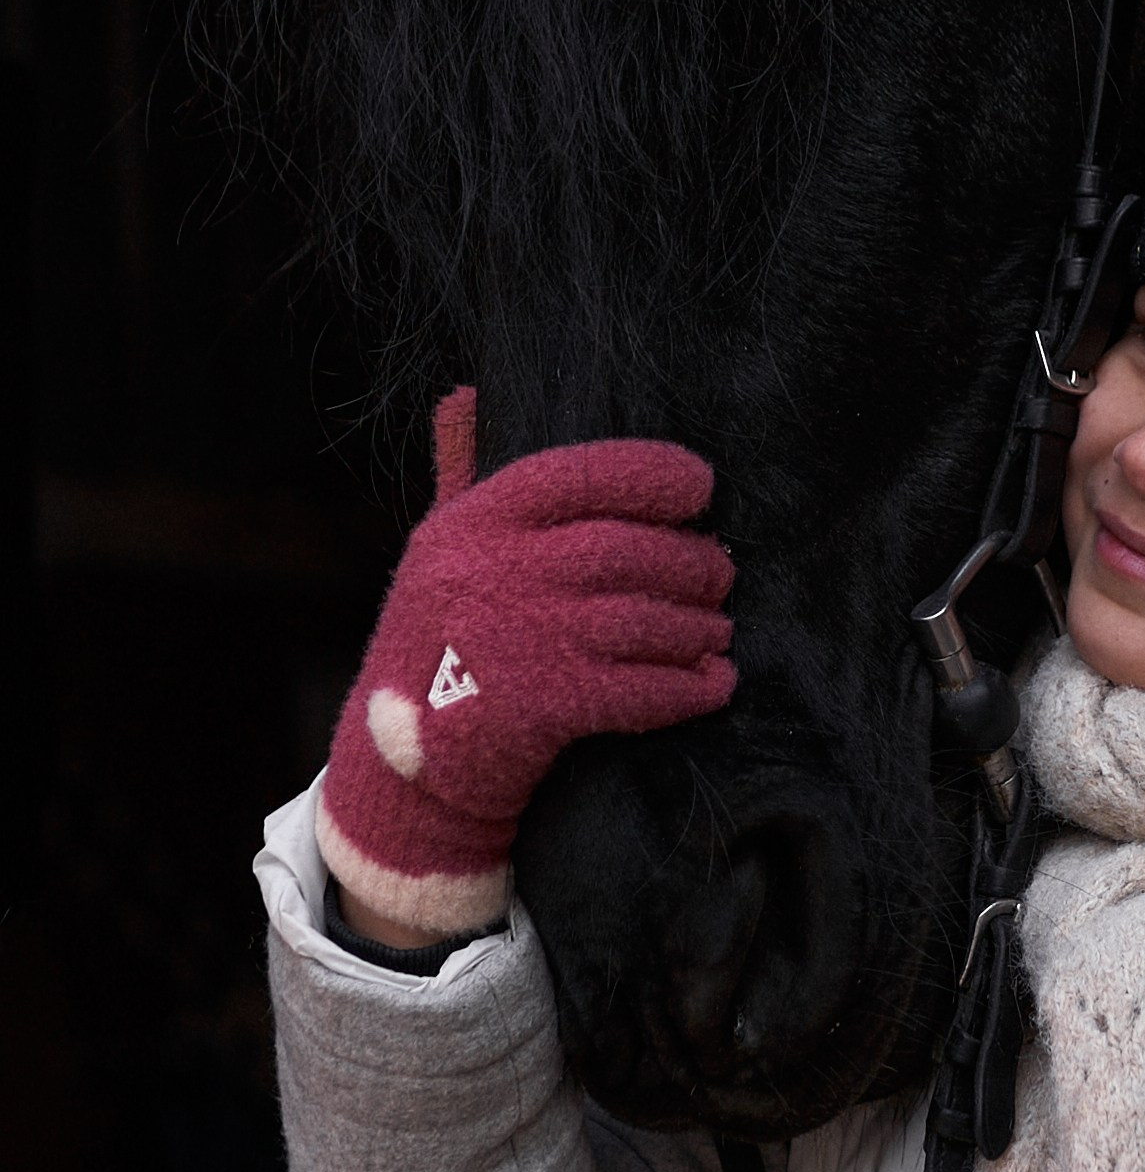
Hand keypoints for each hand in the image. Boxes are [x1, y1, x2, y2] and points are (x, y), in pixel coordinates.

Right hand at [316, 388, 735, 936]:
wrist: (398, 778)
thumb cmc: (435, 649)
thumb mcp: (436, 555)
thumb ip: (463, 474)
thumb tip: (468, 394)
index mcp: (469, 524)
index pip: (575, 474)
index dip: (649, 474)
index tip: (701, 486)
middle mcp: (488, 574)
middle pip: (623, 550)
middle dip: (688, 562)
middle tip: (720, 574)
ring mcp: (513, 642)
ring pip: (639, 619)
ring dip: (695, 626)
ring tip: (717, 630)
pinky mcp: (535, 711)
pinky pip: (638, 689)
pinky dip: (687, 686)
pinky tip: (714, 683)